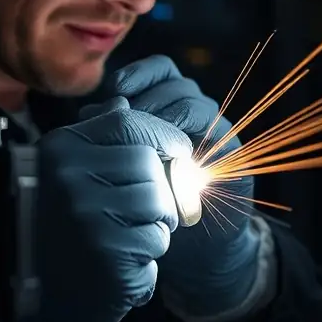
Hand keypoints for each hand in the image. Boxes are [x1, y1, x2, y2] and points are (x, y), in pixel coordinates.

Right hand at [14, 98, 189, 321]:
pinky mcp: (105, 254)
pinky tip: (119, 270)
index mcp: (59, 151)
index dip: (162, 135)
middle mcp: (68, 177)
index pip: (126, 121)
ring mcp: (85, 216)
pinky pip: (155, 242)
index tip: (178, 152)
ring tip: (128, 244)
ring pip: (158, 203)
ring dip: (155, 228)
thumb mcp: (63, 176)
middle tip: (146, 217)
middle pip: (148, 164)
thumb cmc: (57, 237)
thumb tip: (127, 101)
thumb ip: (96, 138)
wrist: (36, 311)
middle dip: (160, 192)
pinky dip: (147, 261)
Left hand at [108, 56, 259, 318]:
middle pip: (176, 82)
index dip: (140, 72)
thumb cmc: (153, 205)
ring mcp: (215, 134)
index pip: (160, 71)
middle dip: (148, 96)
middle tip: (126, 119)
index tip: (116, 88)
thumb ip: (109, 136)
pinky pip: (216, 131)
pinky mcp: (232, 155)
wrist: (193, 250)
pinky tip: (167, 157)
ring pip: (194, 102)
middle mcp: (195, 116)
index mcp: (169, 109)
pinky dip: (189, 139)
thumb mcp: (126, 166)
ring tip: (143, 140)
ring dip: (166, 117)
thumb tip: (89, 110)